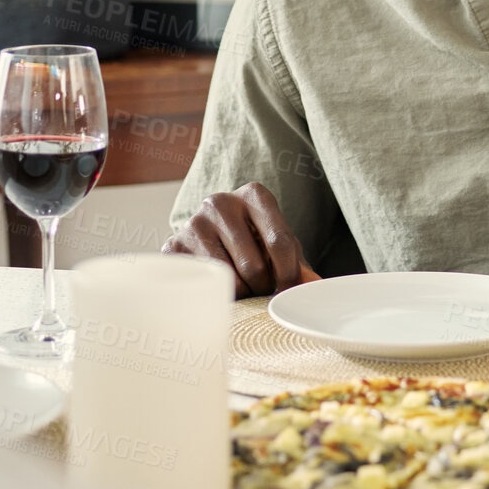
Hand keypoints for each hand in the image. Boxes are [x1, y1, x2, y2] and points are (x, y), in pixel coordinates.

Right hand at [162, 181, 320, 296]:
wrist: (206, 240)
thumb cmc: (252, 243)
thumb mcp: (277, 246)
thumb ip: (297, 264)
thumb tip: (316, 285)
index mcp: (254, 194)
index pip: (280, 242)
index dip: (288, 275)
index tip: (287, 289)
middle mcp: (221, 201)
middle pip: (254, 265)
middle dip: (263, 286)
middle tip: (260, 287)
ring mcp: (193, 222)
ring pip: (228, 278)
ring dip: (241, 292)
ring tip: (241, 284)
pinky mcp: (173, 246)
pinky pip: (203, 284)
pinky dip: (215, 293)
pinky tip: (218, 285)